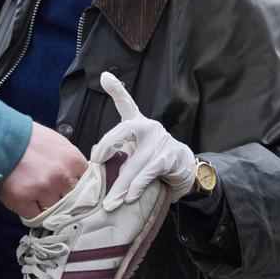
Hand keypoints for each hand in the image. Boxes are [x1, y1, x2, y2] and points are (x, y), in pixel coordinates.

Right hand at [0, 121, 87, 219]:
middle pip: (72, 199)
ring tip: (35, 190)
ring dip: (45, 203)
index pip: (86, 183)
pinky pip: (35, 216)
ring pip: (54, 209)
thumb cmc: (26, 138)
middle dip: (62, 195)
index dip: (75, 184)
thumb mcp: (56, 141)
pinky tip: (26, 197)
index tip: (68, 185)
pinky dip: (31, 210)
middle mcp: (61, 177)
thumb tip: (78, 175)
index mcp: (72, 160)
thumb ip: (70, 160)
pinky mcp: (24, 201)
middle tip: (49, 188)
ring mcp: (43, 190)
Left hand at [91, 72, 196, 210]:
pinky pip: (149, 172)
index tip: (105, 77)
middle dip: (108, 145)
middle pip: (124, 130)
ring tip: (110, 201)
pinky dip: (138, 186)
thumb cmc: (153, 160)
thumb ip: (117, 150)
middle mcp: (149, 128)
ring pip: (135, 162)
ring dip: (121, 184)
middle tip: (96, 161)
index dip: (116, 89)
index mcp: (138, 124)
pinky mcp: (169, 158)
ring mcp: (161, 141)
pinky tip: (129, 197)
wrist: (185, 171)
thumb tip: (94, 154)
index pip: (127, 104)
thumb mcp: (134, 152)